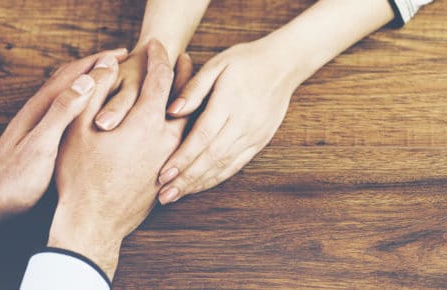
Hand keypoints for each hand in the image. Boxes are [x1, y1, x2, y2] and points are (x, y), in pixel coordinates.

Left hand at [0, 49, 128, 215]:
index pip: (73, 74)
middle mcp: (37, 112)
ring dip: (91, 84)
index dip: (100, 61)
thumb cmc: (13, 182)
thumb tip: (87, 80)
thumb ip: (62, 112)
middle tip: (123, 62)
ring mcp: (37, 126)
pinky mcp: (39, 141)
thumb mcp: (41, 145)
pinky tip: (92, 116)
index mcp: (40, 109)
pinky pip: (67, 113)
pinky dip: (84, 104)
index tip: (125, 54)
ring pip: (68, 95)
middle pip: (70, 79)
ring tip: (114, 83)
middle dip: (97, 67)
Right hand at [49, 40, 191, 278]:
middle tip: (186, 59)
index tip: (156, 45)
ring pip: (189, 123)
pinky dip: (186, 127)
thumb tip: (107, 64)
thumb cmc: (80, 175)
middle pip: (186, 99)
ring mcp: (172, 159)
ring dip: (188, 102)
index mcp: (145, 122)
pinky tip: (179, 125)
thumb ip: (94, 92)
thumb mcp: (78, 128)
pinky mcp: (170, 175)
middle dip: (185, 75)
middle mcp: (167, 139)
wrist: (94, 223)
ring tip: (184, 89)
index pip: (161, 78)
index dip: (158, 56)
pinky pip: (185, 144)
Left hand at [156, 40, 304, 203]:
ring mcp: (255, 135)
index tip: (163, 173)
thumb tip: (171, 111)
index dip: (182, 157)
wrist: (283, 65)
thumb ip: (193, 88)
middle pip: (212, 157)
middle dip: (187, 178)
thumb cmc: (245, 61)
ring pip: (225, 165)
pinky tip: (200, 185)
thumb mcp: (217, 64)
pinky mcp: (260, 141)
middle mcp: (244, 123)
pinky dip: (217, 177)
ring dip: (200, 183)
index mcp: (230, 102)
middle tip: (164, 195)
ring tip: (177, 195)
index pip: (203, 136)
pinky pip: (237, 164)